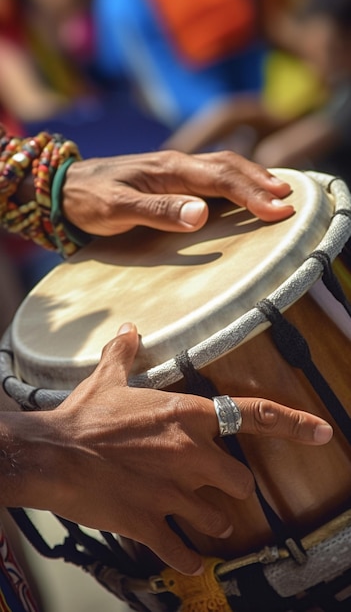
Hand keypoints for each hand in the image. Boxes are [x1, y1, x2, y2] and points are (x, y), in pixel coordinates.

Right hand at [12, 323, 331, 575]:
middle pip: (241, 481)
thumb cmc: (84, 417)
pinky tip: (187, 558)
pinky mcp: (152, 523)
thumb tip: (128, 329)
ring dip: (212, 520)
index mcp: (187, 416)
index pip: (254, 416)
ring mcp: (174, 493)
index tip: (321, 432)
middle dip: (233, 486)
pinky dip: (187, 558)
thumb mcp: (107, 379)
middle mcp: (190, 455)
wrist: (54, 455)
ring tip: (201, 518)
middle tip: (218, 485)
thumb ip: (125, 354)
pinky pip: (183, 552)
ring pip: (218, 518)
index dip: (294, 423)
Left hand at [62, 150, 293, 235]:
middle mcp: (176, 164)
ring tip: (276, 191)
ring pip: (222, 166)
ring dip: (251, 178)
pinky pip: (210, 175)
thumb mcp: (117, 209)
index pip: (220, 179)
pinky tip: (241, 189)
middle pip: (228, 166)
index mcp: (169, 169)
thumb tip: (201, 214)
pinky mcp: (169, 178)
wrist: (64, 188)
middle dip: (260, 182)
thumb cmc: (89, 200)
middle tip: (288, 201)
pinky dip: (234, 180)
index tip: (277, 210)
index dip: (251, 194)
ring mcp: (173, 169)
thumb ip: (157, 211)